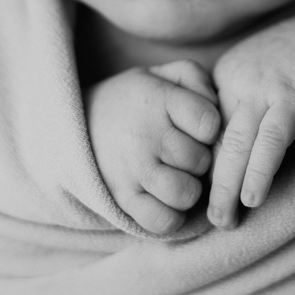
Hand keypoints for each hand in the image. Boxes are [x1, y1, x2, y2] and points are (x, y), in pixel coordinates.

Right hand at [86, 60, 219, 234]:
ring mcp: (133, 169)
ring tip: (179, 175)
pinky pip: (163, 221)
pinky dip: (173, 215)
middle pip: (200, 160)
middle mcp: (145, 135)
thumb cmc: (137, 100)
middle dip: (202, 159)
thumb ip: (197, 79)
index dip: (212, 128)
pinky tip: (168, 199)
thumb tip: (217, 108)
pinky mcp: (123, 198)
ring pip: (185, 193)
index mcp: (159, 99)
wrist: (77, 121)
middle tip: (187, 152)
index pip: (208, 122)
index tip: (199, 127)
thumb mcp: (163, 74)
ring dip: (189, 188)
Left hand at [208, 8, 294, 227]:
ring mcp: (263, 88)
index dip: (203, 167)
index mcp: (225, 80)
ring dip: (226, 185)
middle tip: (209, 219)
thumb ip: (248, 117)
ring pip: (236, 142)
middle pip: (214, 140)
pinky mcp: (292, 96)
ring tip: (223, 220)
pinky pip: (271, 139)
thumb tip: (236, 170)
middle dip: (209, 183)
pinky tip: (253, 197)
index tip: (201, 198)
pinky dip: (259, 170)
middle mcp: (237, 82)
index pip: (206, 132)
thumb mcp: (264, 86)